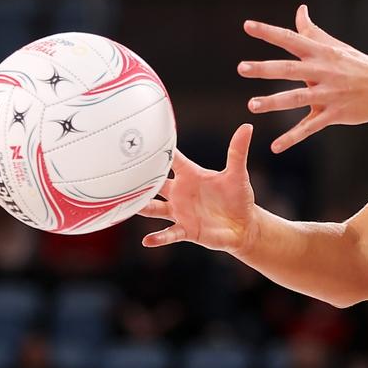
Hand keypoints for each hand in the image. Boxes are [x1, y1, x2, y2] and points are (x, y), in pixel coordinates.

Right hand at [138, 124, 258, 253]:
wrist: (244, 225)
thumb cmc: (238, 197)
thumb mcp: (238, 174)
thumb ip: (237, 152)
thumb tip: (247, 127)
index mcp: (190, 175)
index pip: (170, 159)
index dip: (156, 150)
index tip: (138, 140)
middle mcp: (179, 191)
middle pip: (153, 183)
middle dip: (139, 179)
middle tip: (120, 172)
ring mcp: (179, 211)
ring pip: (153, 208)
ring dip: (142, 207)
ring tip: (127, 206)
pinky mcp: (185, 230)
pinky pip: (168, 234)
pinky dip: (159, 238)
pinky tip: (148, 240)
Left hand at [240, 4, 367, 152]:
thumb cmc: (360, 66)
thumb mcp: (337, 46)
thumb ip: (313, 31)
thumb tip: (300, 10)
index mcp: (323, 53)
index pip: (291, 39)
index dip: (269, 32)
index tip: (247, 26)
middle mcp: (324, 72)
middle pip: (290, 69)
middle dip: (265, 68)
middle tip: (242, 68)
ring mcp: (330, 94)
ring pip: (297, 98)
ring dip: (274, 102)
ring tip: (252, 105)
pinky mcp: (335, 114)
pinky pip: (310, 127)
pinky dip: (292, 138)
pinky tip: (275, 146)